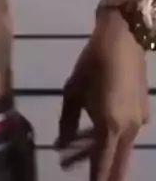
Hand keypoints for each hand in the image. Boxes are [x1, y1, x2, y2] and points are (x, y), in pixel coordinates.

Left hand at [56, 10, 149, 180]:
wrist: (122, 38)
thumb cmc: (92, 63)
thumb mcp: (72, 91)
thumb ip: (67, 122)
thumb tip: (62, 145)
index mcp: (110, 127)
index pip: (102, 166)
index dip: (95, 180)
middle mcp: (129, 130)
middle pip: (116, 164)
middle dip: (103, 174)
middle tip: (85, 176)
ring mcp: (139, 122)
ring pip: (120, 148)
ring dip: (102, 153)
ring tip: (76, 149)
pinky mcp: (142, 112)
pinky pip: (126, 134)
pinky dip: (111, 138)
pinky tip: (94, 131)